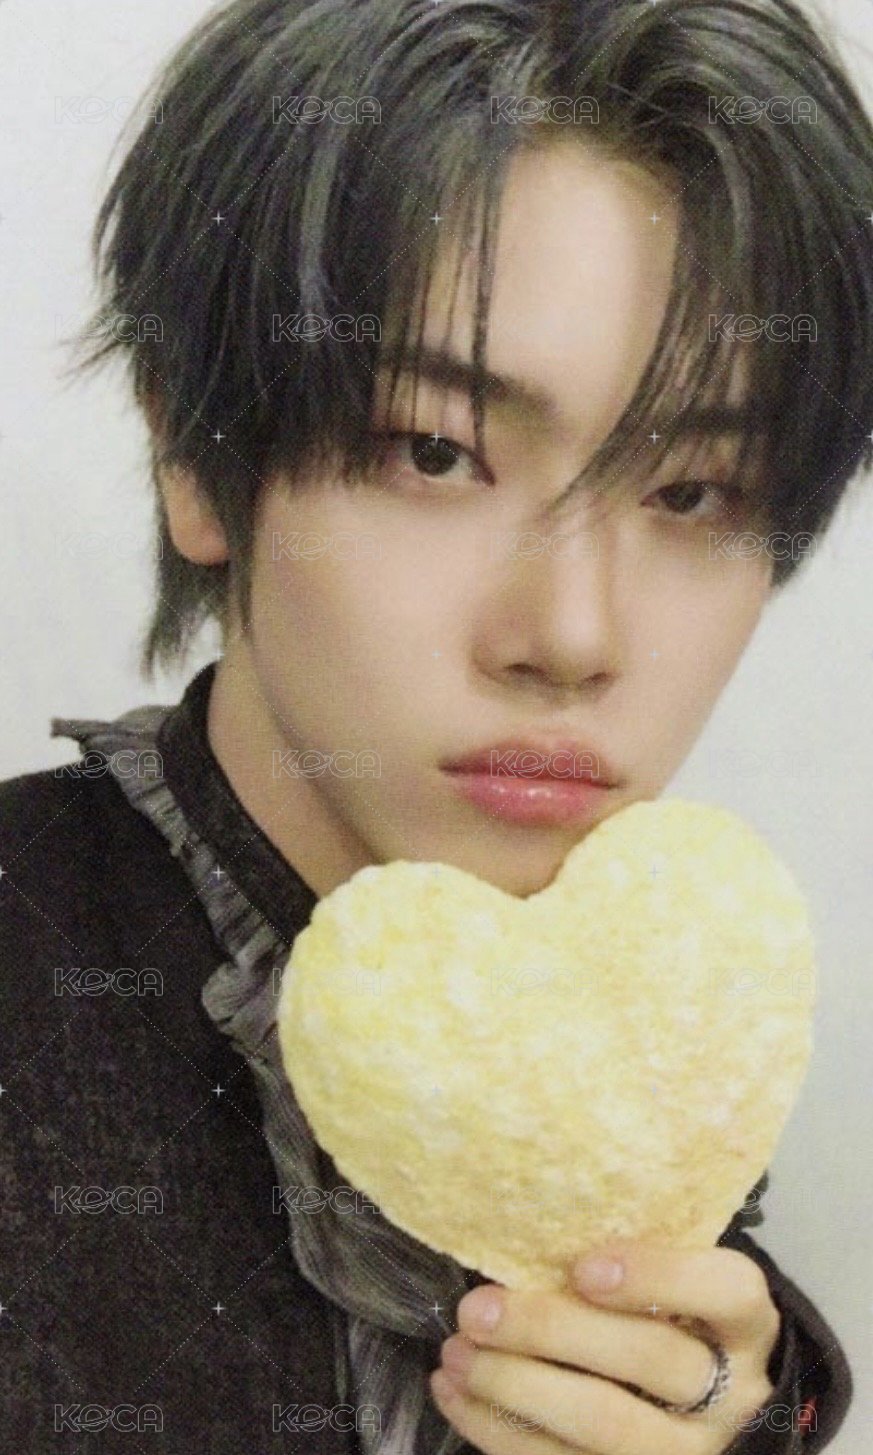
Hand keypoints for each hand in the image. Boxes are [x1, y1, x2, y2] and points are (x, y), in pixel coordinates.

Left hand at [430, 1242, 780, 1453]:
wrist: (712, 1414)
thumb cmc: (676, 1323)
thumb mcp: (680, 1285)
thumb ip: (636, 1262)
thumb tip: (533, 1226)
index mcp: (744, 1323)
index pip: (724, 1290)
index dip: (656, 1275)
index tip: (583, 1266)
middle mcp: (731, 1392)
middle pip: (651, 1358)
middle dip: (554, 1330)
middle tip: (477, 1309)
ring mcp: (690, 1451)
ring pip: (605, 1425)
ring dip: (515, 1387)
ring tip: (455, 1354)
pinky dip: (499, 1430)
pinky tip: (455, 1393)